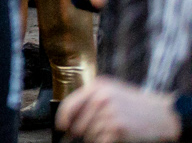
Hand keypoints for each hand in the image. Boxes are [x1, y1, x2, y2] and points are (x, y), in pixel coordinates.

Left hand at [55, 76, 183, 141]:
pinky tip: (113, 136)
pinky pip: (100, 141)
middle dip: (82, 131)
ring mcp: (109, 113)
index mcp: (97, 86)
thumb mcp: (111, 92)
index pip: (69, 105)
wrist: (161, 114)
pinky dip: (104, 142)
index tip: (61, 127)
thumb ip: (90, 99)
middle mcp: (100, 98)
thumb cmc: (135, 104)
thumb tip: (68, 116)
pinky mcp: (117, 128)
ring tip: (110, 131)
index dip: (62, 119)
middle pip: (78, 124)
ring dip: (96, 137)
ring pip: (89, 135)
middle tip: (96, 131)